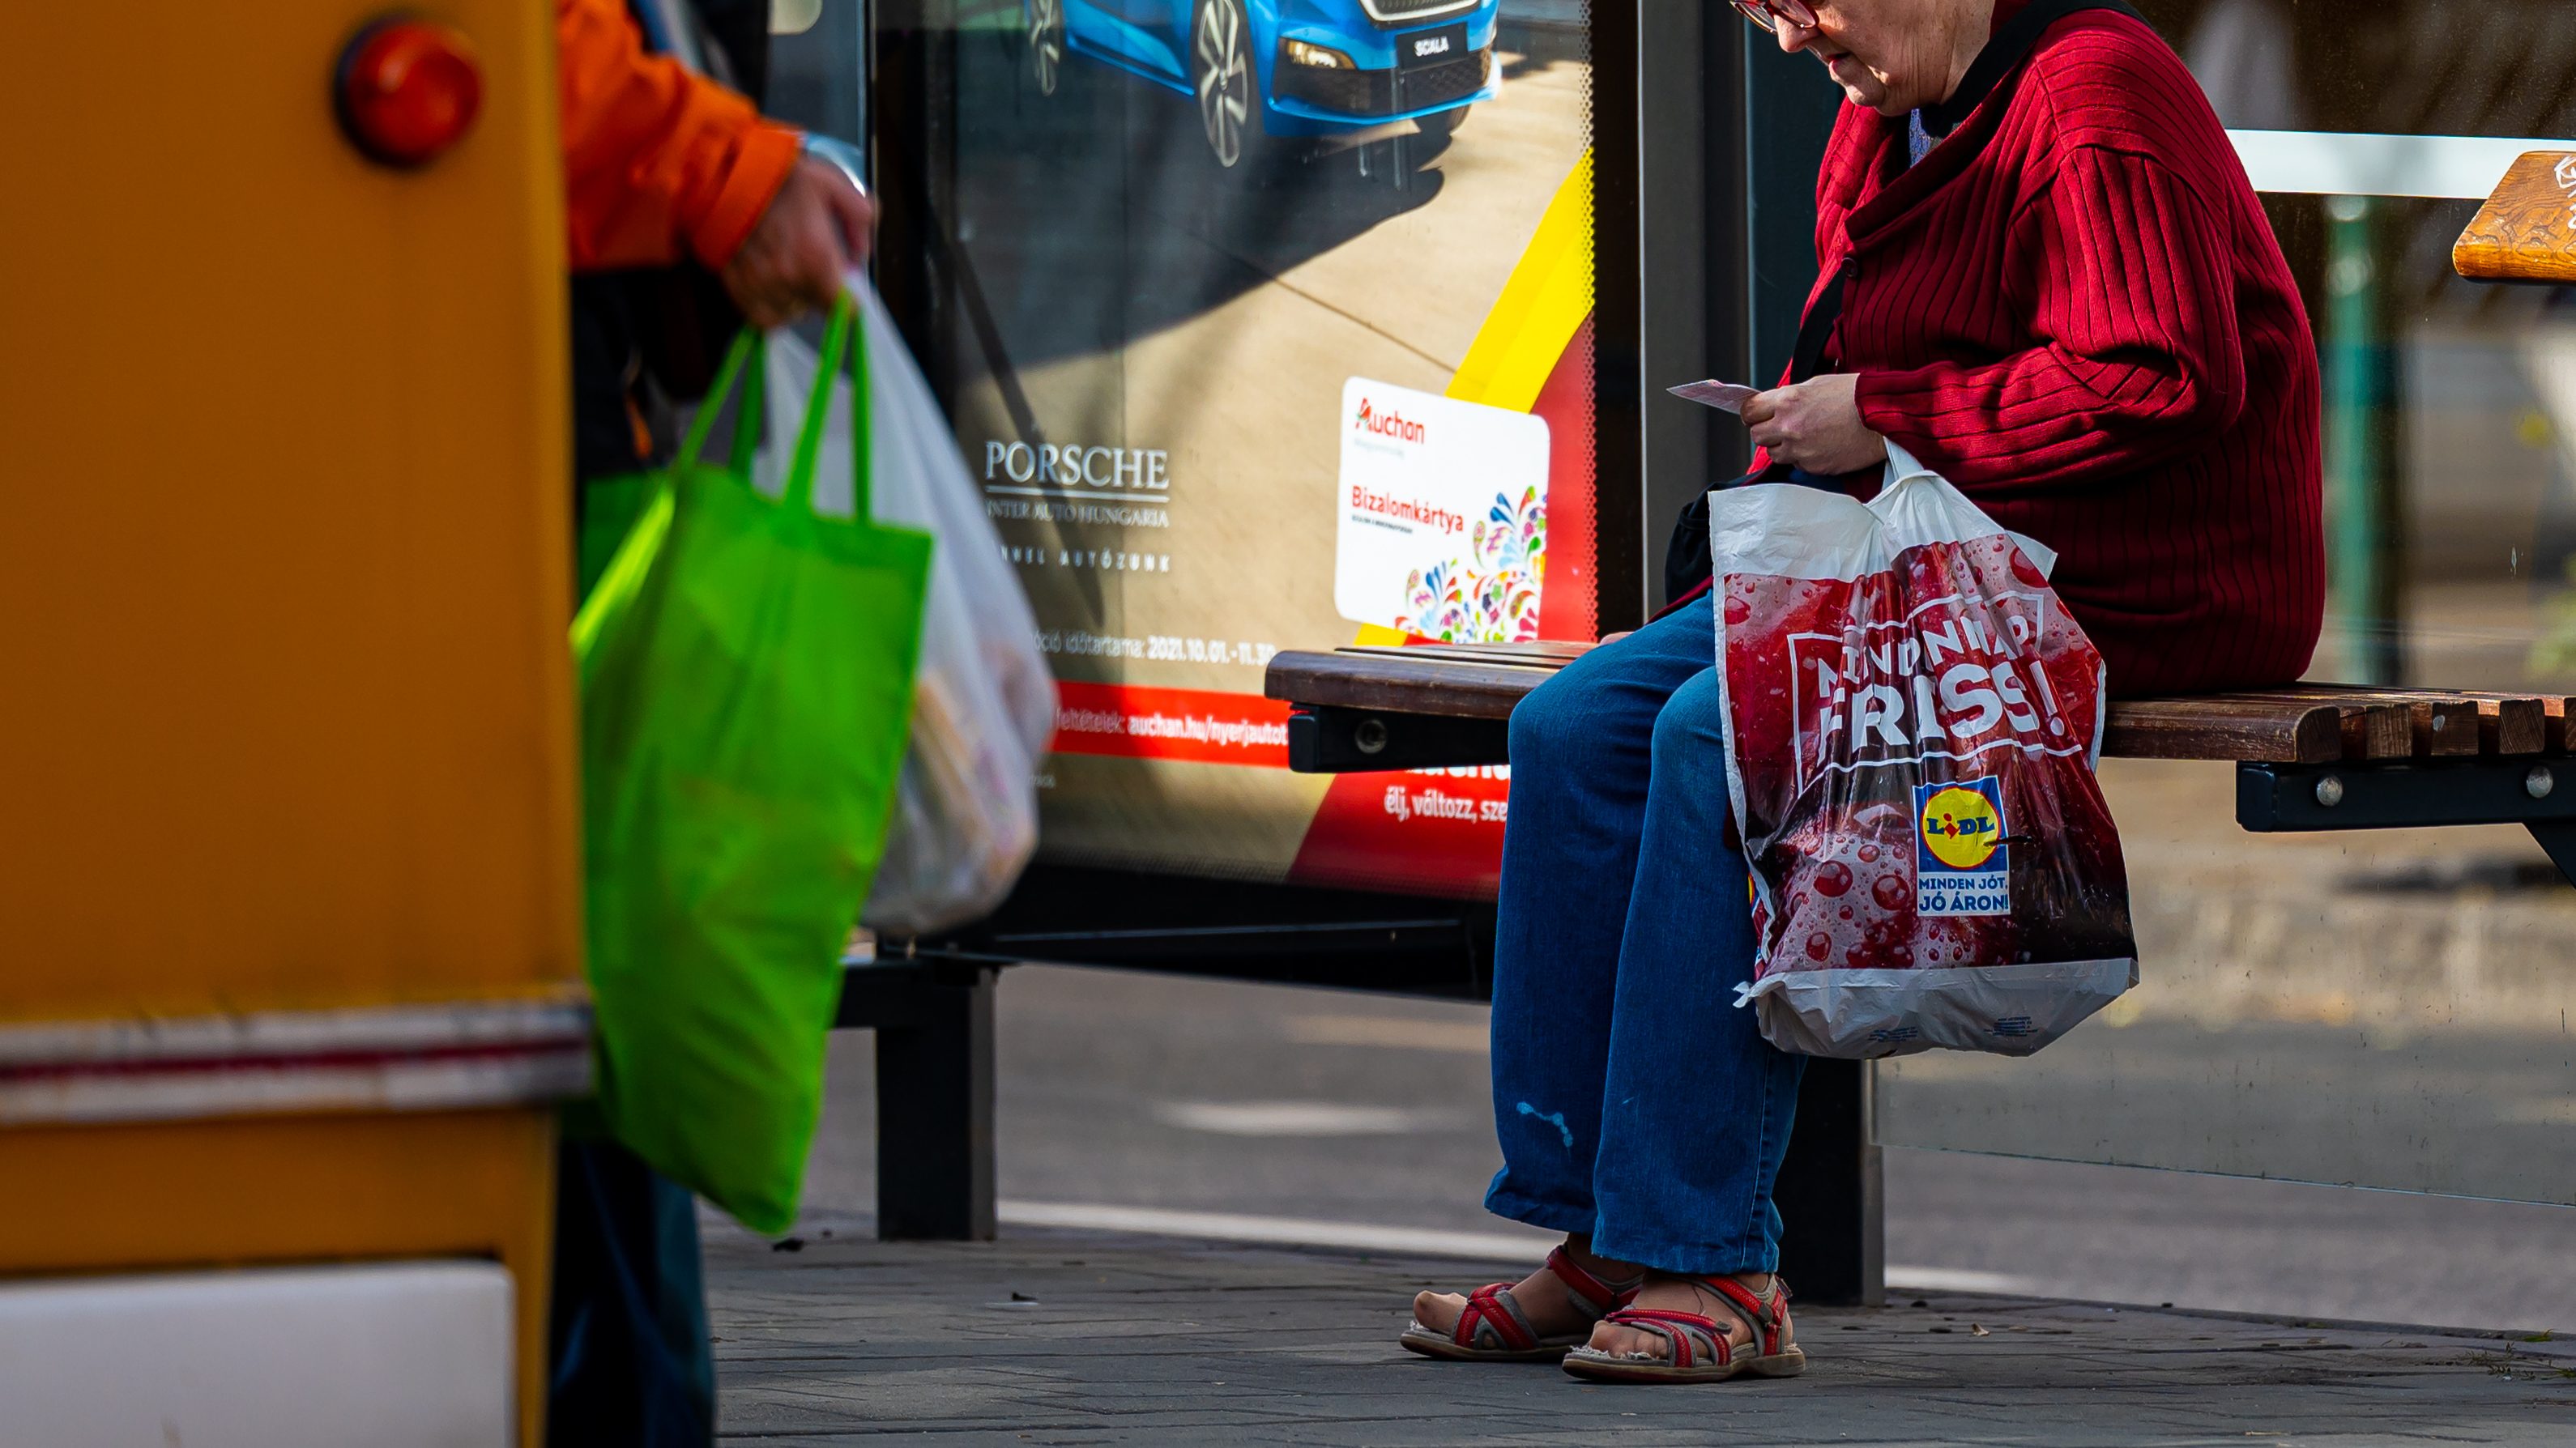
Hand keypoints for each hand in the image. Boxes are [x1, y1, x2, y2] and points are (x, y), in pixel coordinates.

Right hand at [720, 155, 877, 327]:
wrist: (723, 171)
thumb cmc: (778, 175)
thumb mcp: (831, 183)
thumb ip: (859, 218)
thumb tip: (862, 254)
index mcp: (815, 257)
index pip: (843, 306)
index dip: (848, 296)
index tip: (844, 282)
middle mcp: (787, 278)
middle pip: (815, 307)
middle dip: (821, 290)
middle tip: (814, 263)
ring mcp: (759, 285)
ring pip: (789, 313)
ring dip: (795, 298)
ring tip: (790, 271)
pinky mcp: (735, 286)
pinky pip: (760, 316)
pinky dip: (771, 307)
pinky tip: (772, 286)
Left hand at [1742, 374, 1887, 474]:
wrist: (1883, 416)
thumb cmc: (1855, 395)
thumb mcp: (1817, 383)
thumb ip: (1790, 396)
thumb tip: (1774, 405)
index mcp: (1787, 400)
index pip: (1749, 411)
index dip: (1753, 414)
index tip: (1758, 415)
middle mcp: (1789, 426)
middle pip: (1757, 436)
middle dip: (1767, 431)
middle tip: (1781, 427)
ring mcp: (1800, 449)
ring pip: (1774, 454)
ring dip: (1783, 447)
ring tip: (1805, 436)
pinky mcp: (1813, 466)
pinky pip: (1796, 465)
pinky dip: (1803, 457)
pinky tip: (1820, 446)